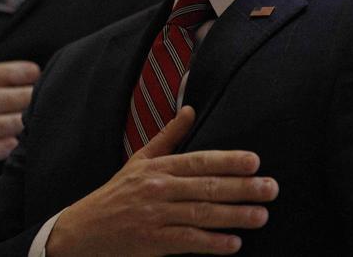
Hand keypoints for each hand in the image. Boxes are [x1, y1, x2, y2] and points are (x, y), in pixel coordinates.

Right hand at [46, 106, 277, 256]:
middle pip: (206, 187)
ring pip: (201, 214)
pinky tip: (234, 244)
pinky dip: (211, 244)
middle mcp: (158, 189)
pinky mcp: (152, 242)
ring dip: (234, 216)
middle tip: (271, 188)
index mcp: (157, 167)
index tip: (255, 161)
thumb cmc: (115, 193)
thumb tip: (190, 109)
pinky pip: (187, 242)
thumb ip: (168, 137)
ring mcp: (155, 216)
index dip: (228, 160)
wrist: (81, 230)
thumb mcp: (139, 160)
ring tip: (262, 216)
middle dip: (242, 188)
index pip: (199, 161)